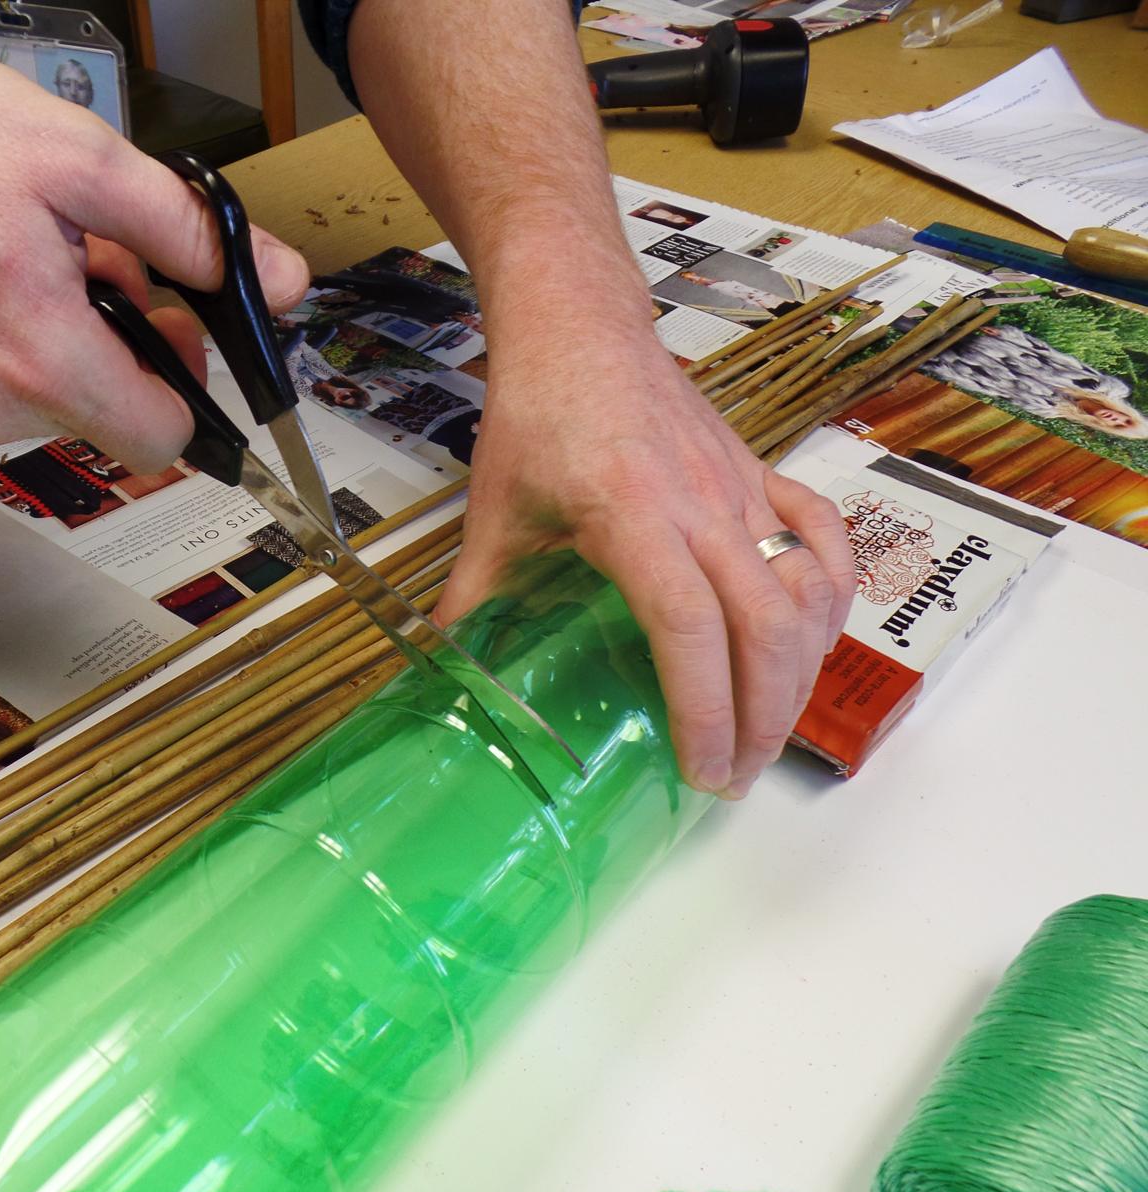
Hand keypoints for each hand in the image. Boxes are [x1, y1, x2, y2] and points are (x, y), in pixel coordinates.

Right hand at [0, 27, 309, 470]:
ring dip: (72, 332)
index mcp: (39, 358)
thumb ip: (188, 232)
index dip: (193, 380)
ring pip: (55, 396)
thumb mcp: (76, 156)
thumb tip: (273, 283)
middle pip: (112, 415)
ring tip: (35, 243)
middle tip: (108, 253)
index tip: (188, 323)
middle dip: (131, 340)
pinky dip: (16, 334)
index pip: (164, 439)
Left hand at [435, 339, 854, 799]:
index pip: (690, 628)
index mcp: (631, 515)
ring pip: (806, 593)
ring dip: (800, 673)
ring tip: (769, 731)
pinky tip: (814, 646)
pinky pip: (824, 541)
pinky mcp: (764, 472)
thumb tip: (445, 665)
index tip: (700, 770)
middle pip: (765, 627)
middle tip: (734, 778)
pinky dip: (833, 598)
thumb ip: (476, 593)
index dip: (705, 709)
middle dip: (761, 718)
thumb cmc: (536, 413)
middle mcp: (703, 504)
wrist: (580, 325)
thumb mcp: (496, 510)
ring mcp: (743, 487)